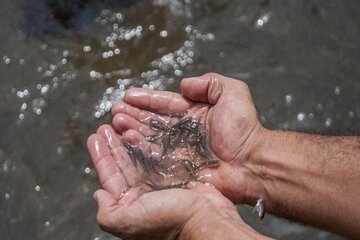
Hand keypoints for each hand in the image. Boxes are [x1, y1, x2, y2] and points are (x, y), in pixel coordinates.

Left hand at [87, 124, 253, 239]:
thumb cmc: (169, 222)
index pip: (109, 176)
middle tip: (106, 126)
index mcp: (131, 204)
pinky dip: (150, 141)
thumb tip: (98, 195)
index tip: (93, 137)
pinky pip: (159, 153)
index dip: (101, 157)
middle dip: (113, 144)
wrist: (206, 220)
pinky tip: (143, 129)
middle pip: (123, 163)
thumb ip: (108, 213)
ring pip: (140, 155)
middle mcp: (143, 192)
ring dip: (129, 139)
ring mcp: (160, 181)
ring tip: (121, 122)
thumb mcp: (130, 222)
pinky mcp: (177, 172)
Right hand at [111, 73, 268, 203]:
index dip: (146, 99)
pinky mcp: (175, 167)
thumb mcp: (232, 93)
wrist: (251, 163)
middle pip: (153, 120)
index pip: (165, 103)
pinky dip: (138, 149)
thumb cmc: (244, 128)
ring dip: (131, 129)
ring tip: (115, 123)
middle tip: (115, 111)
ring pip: (149, 137)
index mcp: (193, 113)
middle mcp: (183, 131)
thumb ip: (210, 83)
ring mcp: (178, 149)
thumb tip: (184, 84)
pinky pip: (153, 156)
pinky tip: (125, 141)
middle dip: (133, 114)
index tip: (128, 95)